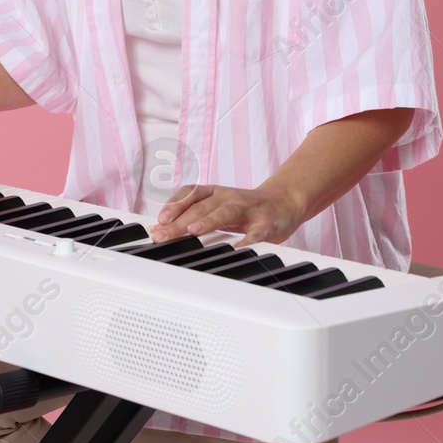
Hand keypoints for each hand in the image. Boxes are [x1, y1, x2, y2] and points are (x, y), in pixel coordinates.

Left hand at [150, 184, 304, 246]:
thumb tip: (162, 228)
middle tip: (163, 235)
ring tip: (193, 231)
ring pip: (226, 212)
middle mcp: (229, 197)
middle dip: (181, 221)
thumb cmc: (244, 208)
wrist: (283, 201)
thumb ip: (192, 215)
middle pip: (202, 207)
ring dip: (208, 221)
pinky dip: (247, 240)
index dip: (174, 205)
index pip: (190, 194)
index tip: (159, 220)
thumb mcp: (217, 206)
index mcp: (215, 193)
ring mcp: (248, 209)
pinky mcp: (266, 223)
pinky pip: (256, 232)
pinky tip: (237, 248)